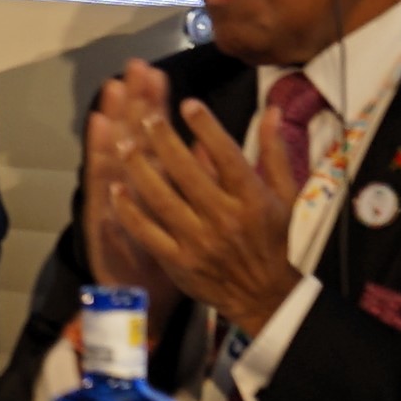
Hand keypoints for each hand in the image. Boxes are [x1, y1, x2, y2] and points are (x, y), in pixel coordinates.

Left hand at [82, 63, 309, 328]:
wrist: (264, 296)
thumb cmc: (274, 239)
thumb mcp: (284, 195)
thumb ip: (274, 152)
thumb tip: (272, 110)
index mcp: (252, 199)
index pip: (227, 156)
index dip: (207, 128)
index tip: (189, 104)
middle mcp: (225, 218)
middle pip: (188, 173)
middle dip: (164, 141)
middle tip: (147, 118)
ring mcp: (198, 242)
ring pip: (162, 199)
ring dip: (140, 169)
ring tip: (124, 144)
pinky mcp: (178, 262)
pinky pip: (147, 232)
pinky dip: (129, 210)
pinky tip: (116, 188)